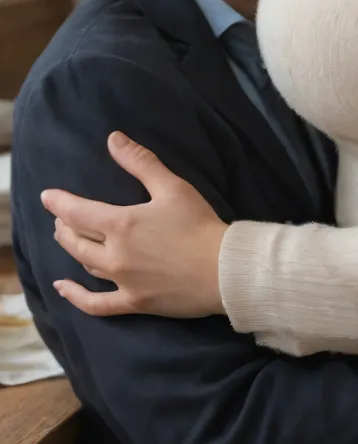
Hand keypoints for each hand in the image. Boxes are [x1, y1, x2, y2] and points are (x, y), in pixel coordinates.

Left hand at [41, 132, 227, 317]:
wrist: (223, 269)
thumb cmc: (199, 224)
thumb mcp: (172, 186)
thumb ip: (140, 162)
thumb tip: (113, 139)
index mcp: (121, 224)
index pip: (77, 212)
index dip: (58, 203)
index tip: (47, 196)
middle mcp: (114, 255)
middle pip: (75, 240)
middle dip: (65, 225)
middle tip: (61, 216)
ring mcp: (122, 282)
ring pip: (84, 264)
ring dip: (72, 248)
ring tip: (68, 237)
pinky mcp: (133, 303)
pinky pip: (95, 305)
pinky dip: (75, 297)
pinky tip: (62, 288)